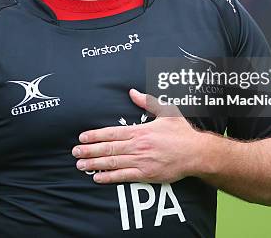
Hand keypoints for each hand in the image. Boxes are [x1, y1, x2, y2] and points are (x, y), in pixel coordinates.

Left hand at [72, 89, 215, 183]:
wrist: (196, 153)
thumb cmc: (181, 132)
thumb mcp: (166, 111)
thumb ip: (147, 102)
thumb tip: (132, 92)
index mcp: (140, 131)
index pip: (112, 133)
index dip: (95, 136)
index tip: (82, 137)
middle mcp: (138, 146)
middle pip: (108, 149)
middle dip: (89, 151)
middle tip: (75, 152)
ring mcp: (141, 161)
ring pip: (113, 163)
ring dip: (94, 164)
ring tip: (80, 165)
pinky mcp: (146, 174)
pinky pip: (123, 176)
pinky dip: (109, 177)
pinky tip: (97, 178)